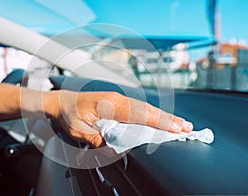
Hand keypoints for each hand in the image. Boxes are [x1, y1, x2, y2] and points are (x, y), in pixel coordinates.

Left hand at [45, 90, 192, 147]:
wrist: (60, 102)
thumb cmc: (69, 113)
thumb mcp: (80, 130)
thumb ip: (98, 139)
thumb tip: (114, 148)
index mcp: (112, 104)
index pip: (141, 115)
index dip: (160, 122)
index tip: (176, 128)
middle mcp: (118, 99)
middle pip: (148, 110)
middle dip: (169, 119)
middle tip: (187, 127)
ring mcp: (118, 99)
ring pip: (145, 108)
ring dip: (163, 116)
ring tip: (179, 123)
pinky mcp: (116, 102)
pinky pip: (138, 108)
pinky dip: (151, 113)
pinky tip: (158, 118)